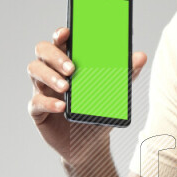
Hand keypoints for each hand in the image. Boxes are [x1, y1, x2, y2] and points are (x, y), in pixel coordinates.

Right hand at [27, 26, 146, 164]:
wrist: (90, 144)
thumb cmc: (98, 111)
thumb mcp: (114, 93)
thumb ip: (126, 74)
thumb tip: (141, 56)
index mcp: (68, 60)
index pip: (59, 40)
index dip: (60, 34)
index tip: (67, 33)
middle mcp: (52, 70)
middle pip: (42, 51)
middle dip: (55, 56)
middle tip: (72, 68)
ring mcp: (42, 88)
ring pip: (34, 70)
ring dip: (49, 76)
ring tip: (66, 87)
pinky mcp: (37, 109)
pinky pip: (36, 101)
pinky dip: (48, 102)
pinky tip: (61, 107)